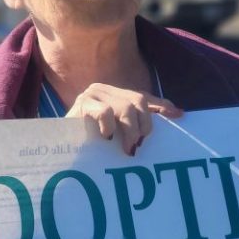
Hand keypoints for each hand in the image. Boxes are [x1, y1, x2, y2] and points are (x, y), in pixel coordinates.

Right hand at [65, 83, 182, 154]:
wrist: (59, 144)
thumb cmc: (90, 141)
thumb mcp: (118, 133)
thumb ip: (139, 124)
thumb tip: (179, 114)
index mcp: (115, 94)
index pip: (144, 96)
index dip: (162, 106)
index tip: (179, 117)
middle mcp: (105, 89)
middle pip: (138, 101)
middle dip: (144, 124)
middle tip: (139, 145)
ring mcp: (93, 94)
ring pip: (125, 107)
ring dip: (130, 131)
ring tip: (127, 149)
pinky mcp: (82, 104)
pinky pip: (105, 112)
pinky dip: (110, 126)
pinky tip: (106, 138)